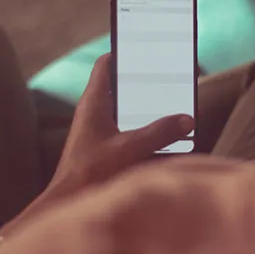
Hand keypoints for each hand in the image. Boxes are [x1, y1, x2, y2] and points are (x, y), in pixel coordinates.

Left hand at [39, 54, 194, 207]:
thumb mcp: (130, 149)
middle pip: (122, 87)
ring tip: (178, 106)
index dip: (126, 52)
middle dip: (147, 83)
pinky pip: (129, 134)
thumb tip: (187, 119)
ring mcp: (98, 133)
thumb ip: (160, 132)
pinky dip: (147, 132)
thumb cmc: (89, 174)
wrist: (67, 207)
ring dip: (150, 110)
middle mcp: (94, 114)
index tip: (147, 46)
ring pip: (128, 112)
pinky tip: (169, 140)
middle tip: (173, 77)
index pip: (107, 64)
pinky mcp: (104, 152)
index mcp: (93, 103)